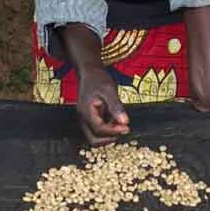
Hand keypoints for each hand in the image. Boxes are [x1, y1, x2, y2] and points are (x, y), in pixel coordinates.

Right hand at [59, 24, 130, 145]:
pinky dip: (107, 129)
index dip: (113, 131)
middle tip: (124, 129)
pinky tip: (115, 119)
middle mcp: (83, 118)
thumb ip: (116, 106)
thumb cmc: (98, 78)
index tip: (126, 127)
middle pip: (94, 139)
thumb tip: (125, 122)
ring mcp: (85, 119)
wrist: (89, 71)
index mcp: (86, 112)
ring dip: (108, 134)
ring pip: (95, 136)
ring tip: (120, 123)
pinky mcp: (89, 118)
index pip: (99, 130)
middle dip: (110, 138)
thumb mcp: (109, 90)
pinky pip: (97, 130)